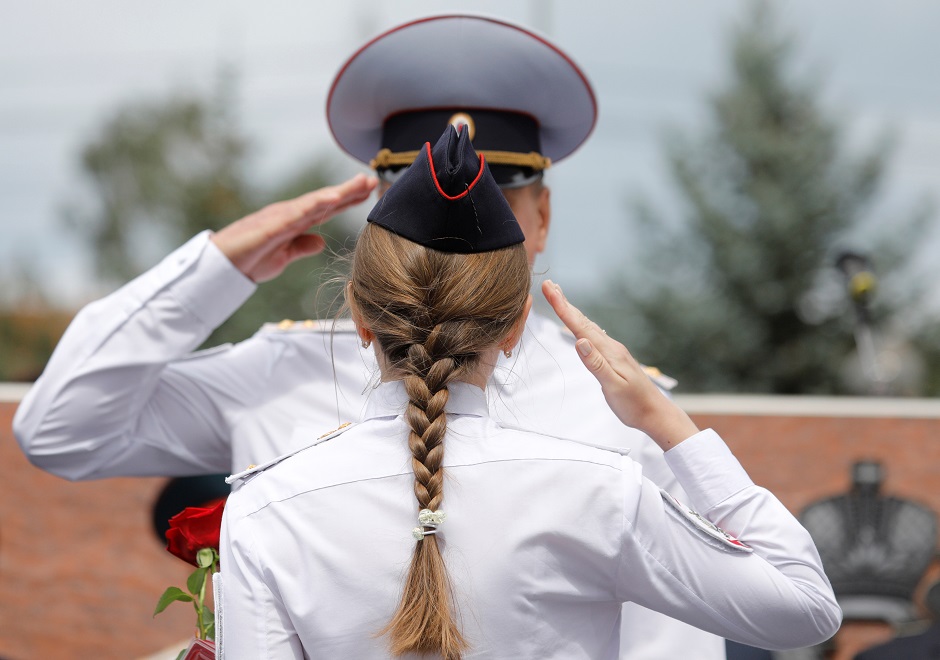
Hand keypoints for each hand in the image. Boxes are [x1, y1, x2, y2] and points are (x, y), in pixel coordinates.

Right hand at [211, 173, 377, 281]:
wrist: (222, 268)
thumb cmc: (250, 260)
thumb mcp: (284, 257)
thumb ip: (302, 247)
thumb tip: (321, 241)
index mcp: (295, 222)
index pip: (326, 208)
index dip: (348, 199)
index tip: (368, 191)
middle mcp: (290, 214)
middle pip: (325, 200)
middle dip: (349, 190)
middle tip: (373, 180)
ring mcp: (281, 217)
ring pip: (315, 201)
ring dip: (339, 192)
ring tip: (360, 184)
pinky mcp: (271, 225)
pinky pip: (298, 213)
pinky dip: (316, 204)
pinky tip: (334, 199)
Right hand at [542, 280, 698, 450]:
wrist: (655, 413)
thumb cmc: (634, 404)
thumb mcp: (613, 386)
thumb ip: (596, 364)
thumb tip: (579, 342)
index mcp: (608, 352)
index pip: (580, 327)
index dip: (563, 308)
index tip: (549, 289)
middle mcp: (610, 347)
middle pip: (583, 322)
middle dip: (565, 303)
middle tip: (550, 285)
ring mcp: (613, 351)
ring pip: (588, 327)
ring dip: (572, 312)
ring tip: (561, 298)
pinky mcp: (613, 358)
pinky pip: (593, 336)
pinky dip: (581, 326)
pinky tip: (580, 326)